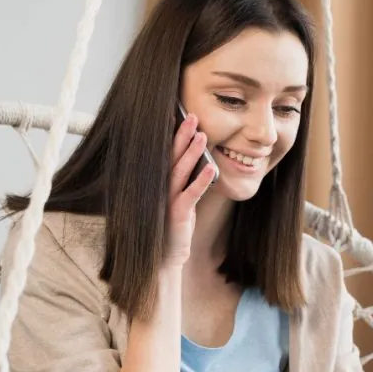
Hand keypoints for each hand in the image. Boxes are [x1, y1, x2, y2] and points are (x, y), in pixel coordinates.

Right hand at [165, 113, 215, 266]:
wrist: (164, 256)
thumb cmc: (173, 225)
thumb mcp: (179, 198)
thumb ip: (186, 180)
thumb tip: (201, 159)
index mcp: (161, 182)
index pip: (167, 153)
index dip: (174, 134)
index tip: (181, 114)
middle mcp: (161, 188)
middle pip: (172, 156)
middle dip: (182, 135)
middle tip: (192, 115)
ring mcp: (167, 200)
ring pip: (180, 170)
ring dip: (192, 152)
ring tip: (202, 134)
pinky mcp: (178, 214)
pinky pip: (191, 194)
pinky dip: (201, 180)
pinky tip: (211, 167)